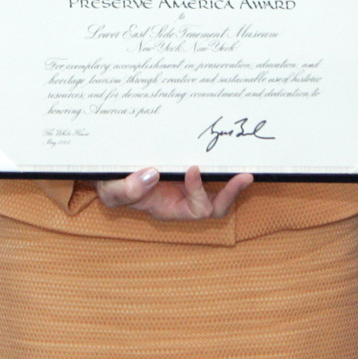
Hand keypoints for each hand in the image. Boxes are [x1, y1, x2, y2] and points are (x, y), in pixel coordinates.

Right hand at [95, 164, 251, 219]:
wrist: (111, 170)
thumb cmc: (112, 183)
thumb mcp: (111, 189)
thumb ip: (127, 188)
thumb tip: (152, 174)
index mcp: (169, 209)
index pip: (196, 209)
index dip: (198, 192)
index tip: (192, 168)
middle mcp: (184, 199)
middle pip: (216, 206)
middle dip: (232, 193)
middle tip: (245, 176)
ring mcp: (188, 185)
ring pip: (219, 190)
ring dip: (233, 180)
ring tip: (246, 166)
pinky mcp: (188, 168)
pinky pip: (211, 171)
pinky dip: (222, 165)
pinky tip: (229, 149)